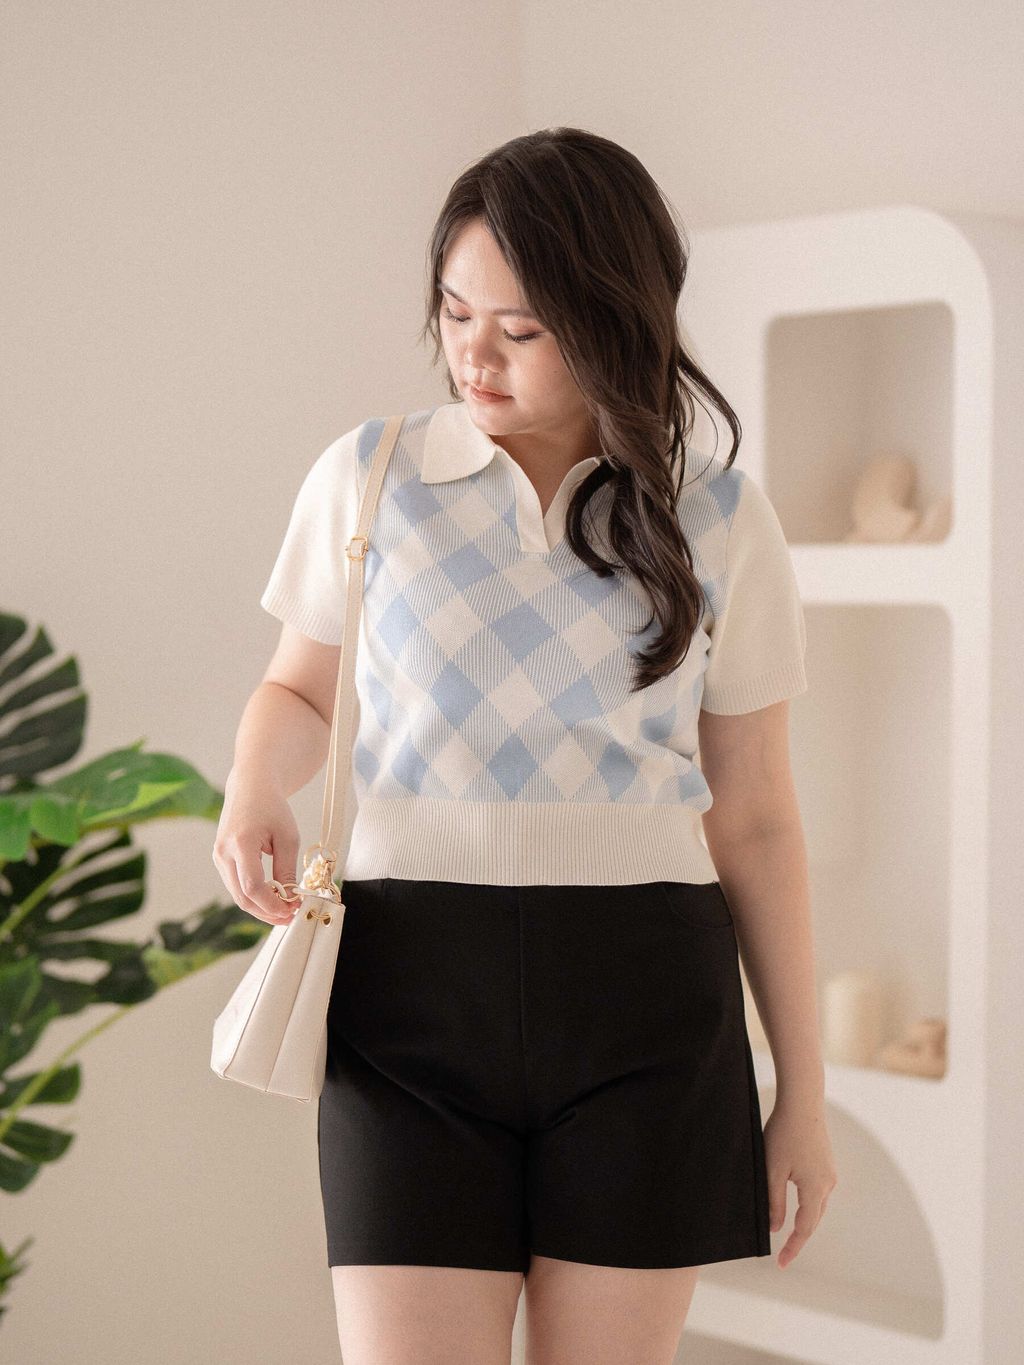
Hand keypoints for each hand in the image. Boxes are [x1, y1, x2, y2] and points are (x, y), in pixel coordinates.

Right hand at [212, 771, 303, 926]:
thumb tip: (290, 899)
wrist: (250, 787)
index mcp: (240, 843)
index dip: (271, 904)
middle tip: (290, 916)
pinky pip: (236, 885)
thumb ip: (286, 869)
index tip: (292, 910)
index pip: (252, 886)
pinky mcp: (220, 860)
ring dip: (260, 907)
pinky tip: (272, 898)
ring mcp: (218, 857)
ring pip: (237, 895)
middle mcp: (223, 852)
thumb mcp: (287, 837)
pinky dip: (253, 896)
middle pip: (242, 897)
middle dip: (266, 912)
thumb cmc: (272, 808)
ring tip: (284, 909)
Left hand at [763, 1093, 837, 1268]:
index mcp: (815, 1189)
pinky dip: (807, 1202)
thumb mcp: (772, 1169)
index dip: (793, 1248)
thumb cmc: (783, 1133)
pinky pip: (818, 1190)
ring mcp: (830, 1172)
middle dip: (799, 1236)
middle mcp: (828, 1184)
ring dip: (804, 1219)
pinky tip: (796, 1200)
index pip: (804, 1229)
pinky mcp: (826, 1162)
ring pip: (816, 1205)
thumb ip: (774, 1201)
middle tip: (782, 1254)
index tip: (781, 1264)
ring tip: (788, 1232)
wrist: (802, 1101)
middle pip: (813, 1219)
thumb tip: (776, 1229)